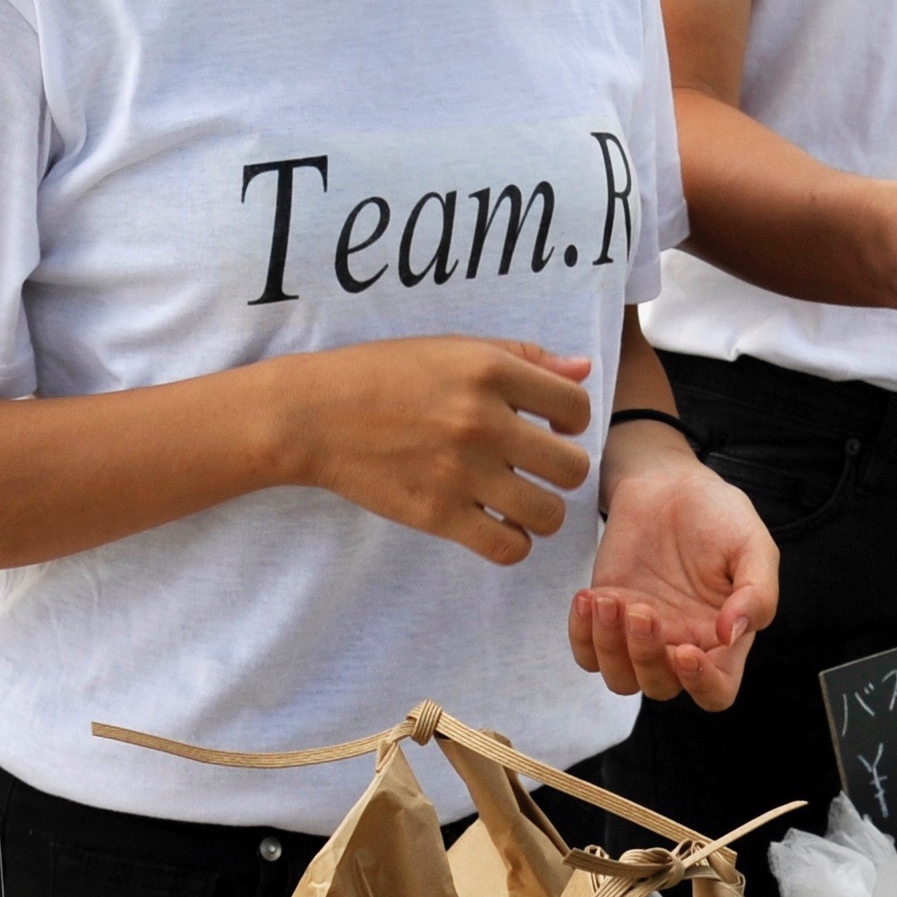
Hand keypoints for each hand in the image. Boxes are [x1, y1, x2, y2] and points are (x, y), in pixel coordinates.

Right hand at [279, 340, 593, 564]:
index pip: (577, 408)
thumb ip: (523, 357)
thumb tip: (583, 370)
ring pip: (549, 514)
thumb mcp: (453, 348)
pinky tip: (497, 525)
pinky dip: (512, 543)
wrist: (313, 415)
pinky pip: (507, 548)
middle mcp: (483, 421)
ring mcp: (461, 472)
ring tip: (520, 500)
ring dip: (542, 512)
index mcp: (491, 370)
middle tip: (536, 467)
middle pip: (573, 468)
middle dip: (563, 471)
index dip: (571, 421)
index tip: (550, 426)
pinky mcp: (438, 515)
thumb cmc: (383, 374)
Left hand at [569, 443, 778, 707]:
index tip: (685, 651)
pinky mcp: (607, 617)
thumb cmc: (718, 515)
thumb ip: (758, 592)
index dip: (701, 684)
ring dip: (610, 647)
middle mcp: (681, 645)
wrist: (669, 483)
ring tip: (609, 600)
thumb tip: (734, 633)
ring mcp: (640, 635)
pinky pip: (587, 653)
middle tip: (643, 609)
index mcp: (722, 641)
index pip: (716, 691)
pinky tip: (588, 598)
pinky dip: (582, 636)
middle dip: (647, 656)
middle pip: (661, 687)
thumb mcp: (753, 544)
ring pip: (620, 678)